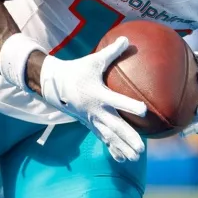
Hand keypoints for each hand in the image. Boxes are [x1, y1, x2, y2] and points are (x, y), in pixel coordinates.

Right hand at [38, 36, 146, 161]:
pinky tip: (122, 158)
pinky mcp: (89, 123)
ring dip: (122, 147)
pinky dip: (112, 148)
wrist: (54, 84)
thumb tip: (128, 39)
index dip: (129, 105)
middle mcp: (95, 110)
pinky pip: (102, 138)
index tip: (143, 110)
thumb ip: (112, 51)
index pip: (116, 100)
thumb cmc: (77, 70)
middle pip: (114, 126)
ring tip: (135, 158)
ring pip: (109, 137)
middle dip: (128, 138)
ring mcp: (91, 119)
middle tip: (142, 148)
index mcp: (98, 94)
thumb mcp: (94, 60)